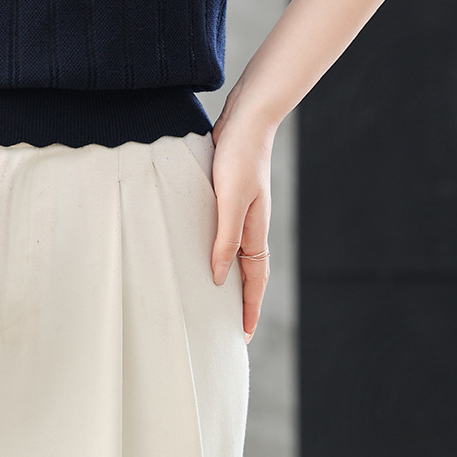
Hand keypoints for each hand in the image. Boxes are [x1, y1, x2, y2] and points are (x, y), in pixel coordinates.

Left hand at [209, 100, 274, 344]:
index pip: (255, 280)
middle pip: (248, 271)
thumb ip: (226, 239)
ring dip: (229, 274)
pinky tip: (201, 245)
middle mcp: (250, 224)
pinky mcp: (227, 194)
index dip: (250, 308)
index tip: (244, 336)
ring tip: (214, 294)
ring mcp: (240, 208)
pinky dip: (218, 246)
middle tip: (230, 326)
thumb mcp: (231, 200)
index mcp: (255, 230)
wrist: (247, 119)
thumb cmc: (241, 157)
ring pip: (236, 251)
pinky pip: (223, 230)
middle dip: (243, 300)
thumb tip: (220, 277)